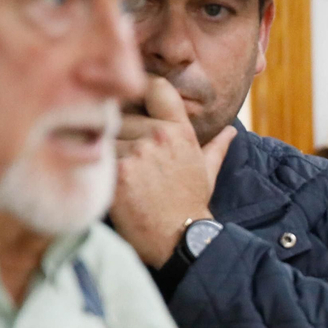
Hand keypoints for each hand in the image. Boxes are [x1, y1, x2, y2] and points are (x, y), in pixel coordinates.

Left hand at [109, 76, 236, 267]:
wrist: (179, 239)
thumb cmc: (190, 205)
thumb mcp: (207, 171)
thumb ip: (216, 146)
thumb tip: (231, 131)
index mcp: (180, 130)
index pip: (156, 87)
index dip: (139, 90)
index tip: (130, 102)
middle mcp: (159, 136)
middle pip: (121, 113)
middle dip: (117, 130)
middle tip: (120, 152)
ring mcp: (137, 152)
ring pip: (105, 134)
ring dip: (104, 149)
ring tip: (113, 168)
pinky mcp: (118, 172)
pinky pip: (96, 155)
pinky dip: (96, 164)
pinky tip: (102, 177)